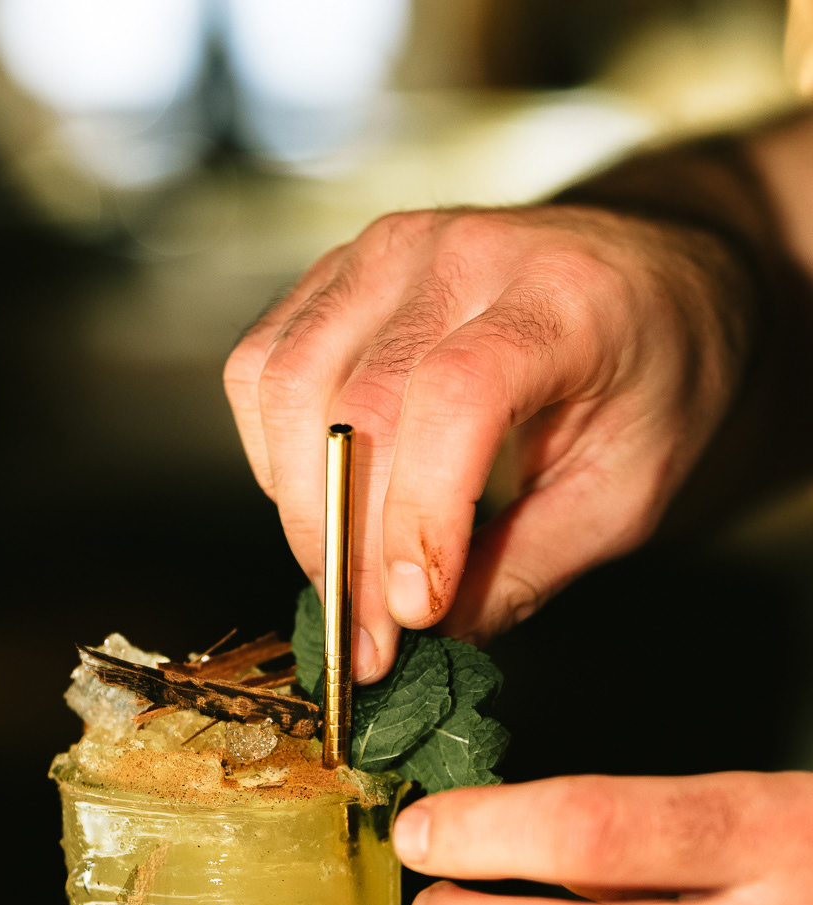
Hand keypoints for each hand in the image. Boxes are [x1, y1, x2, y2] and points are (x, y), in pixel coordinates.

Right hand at [224, 206, 751, 677]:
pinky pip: (261, 369)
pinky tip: (320, 508)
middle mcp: (463, 252)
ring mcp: (387, 250)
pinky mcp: (338, 272)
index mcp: (562, 297)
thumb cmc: (653, 383)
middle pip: (357, 403)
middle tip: (365, 643)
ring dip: (299, 511)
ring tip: (343, 587)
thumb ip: (526, 568)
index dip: (419, 513)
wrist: (654, 278)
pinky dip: (271, 458)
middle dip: (347, 547)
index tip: (413, 612)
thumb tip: (427, 641)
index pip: (457, 395)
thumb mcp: (627, 495)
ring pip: (287, 386)